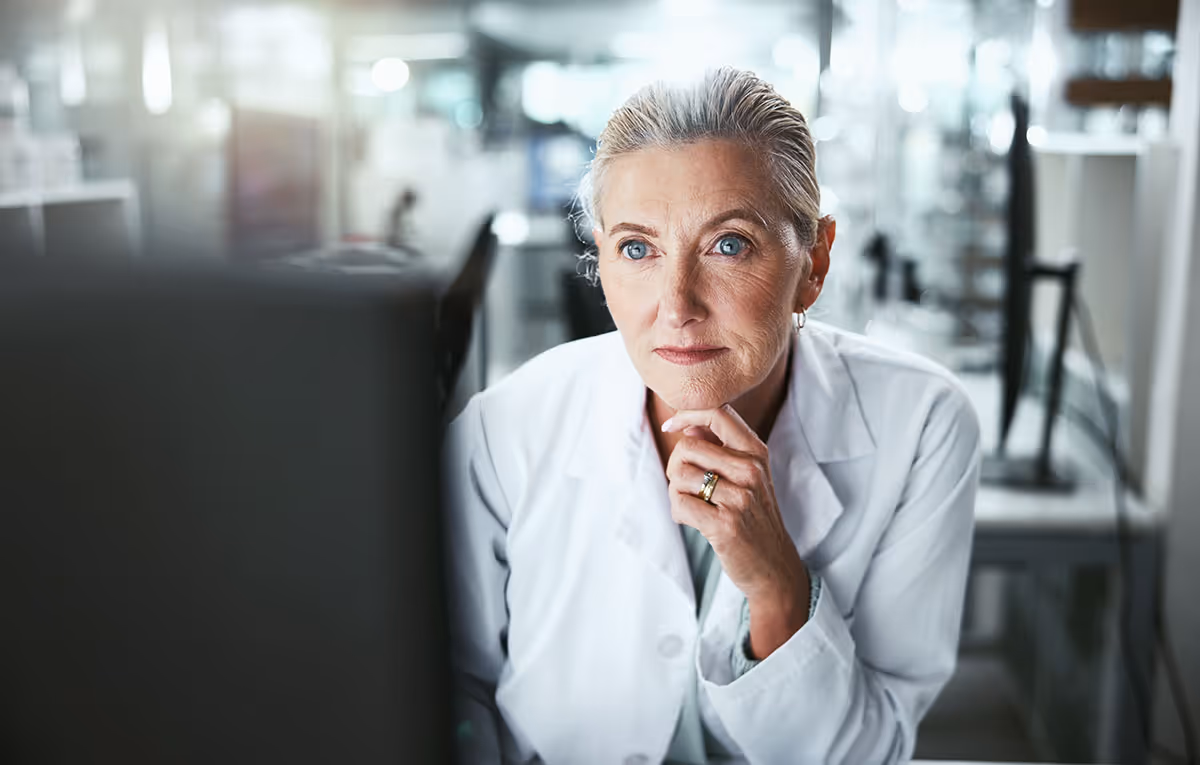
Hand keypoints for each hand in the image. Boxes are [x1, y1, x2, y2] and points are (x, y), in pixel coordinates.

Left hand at [663, 405, 810, 658]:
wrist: (773, 567)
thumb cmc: (754, 518)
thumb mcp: (748, 477)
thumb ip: (720, 448)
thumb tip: (687, 424)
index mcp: (757, 452)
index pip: (717, 413)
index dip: (686, 414)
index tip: (671, 428)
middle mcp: (751, 470)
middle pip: (686, 447)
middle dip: (675, 466)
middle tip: (687, 487)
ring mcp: (740, 497)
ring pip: (679, 476)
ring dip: (676, 493)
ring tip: (693, 506)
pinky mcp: (725, 524)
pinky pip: (679, 504)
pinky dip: (678, 512)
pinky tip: (693, 521)